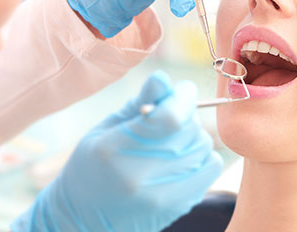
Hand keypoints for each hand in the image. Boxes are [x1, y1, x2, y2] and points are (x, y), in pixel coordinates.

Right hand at [11, 71, 222, 231]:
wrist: (84, 219)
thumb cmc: (92, 166)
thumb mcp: (106, 128)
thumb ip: (139, 102)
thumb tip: (163, 78)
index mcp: (115, 150)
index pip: (170, 118)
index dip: (183, 96)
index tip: (182, 90)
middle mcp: (141, 176)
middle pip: (190, 128)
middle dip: (184, 114)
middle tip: (167, 118)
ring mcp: (163, 196)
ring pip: (203, 145)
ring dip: (192, 135)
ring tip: (170, 140)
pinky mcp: (180, 206)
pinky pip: (212, 165)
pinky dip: (202, 155)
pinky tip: (181, 158)